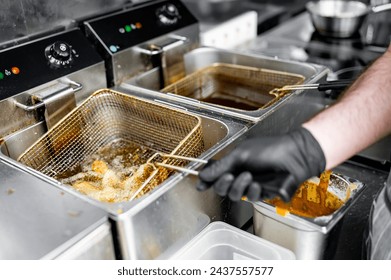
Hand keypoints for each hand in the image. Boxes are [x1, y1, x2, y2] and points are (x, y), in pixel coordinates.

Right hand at [197, 127, 325, 201]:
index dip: (207, 181)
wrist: (294, 155)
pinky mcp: (264, 194)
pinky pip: (252, 198)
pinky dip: (254, 191)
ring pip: (236, 195)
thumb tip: (203, 175)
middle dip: (223, 184)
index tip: (200, 186)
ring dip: (240, 187)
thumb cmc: (270, 149)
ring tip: (249, 177)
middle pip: (222, 188)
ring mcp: (252, 185)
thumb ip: (221, 166)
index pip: (215, 174)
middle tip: (229, 177)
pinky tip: (259, 184)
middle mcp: (241, 175)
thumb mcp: (241, 154)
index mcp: (234, 163)